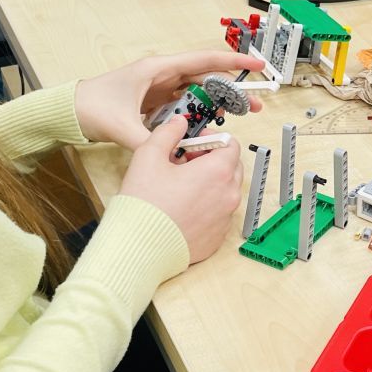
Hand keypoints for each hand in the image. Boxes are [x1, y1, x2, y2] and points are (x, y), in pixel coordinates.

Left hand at [76, 51, 264, 149]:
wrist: (69, 111)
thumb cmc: (90, 106)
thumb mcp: (122, 127)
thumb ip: (150, 143)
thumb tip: (173, 156)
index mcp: (157, 69)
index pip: (203, 60)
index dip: (233, 62)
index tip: (256, 65)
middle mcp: (161, 74)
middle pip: (206, 77)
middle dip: (232, 90)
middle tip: (253, 105)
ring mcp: (159, 87)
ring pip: (197, 92)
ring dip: (216, 104)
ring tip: (233, 118)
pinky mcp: (155, 101)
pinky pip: (184, 104)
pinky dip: (198, 114)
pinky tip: (206, 126)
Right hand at [119, 117, 243, 264]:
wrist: (139, 248)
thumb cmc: (144, 203)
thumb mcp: (149, 156)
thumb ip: (167, 133)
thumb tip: (179, 123)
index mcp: (218, 171)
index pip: (231, 145)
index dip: (211, 140)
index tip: (192, 144)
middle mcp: (229, 195)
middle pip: (231, 167)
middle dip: (211, 160)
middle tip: (184, 163)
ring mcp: (225, 219)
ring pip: (225, 192)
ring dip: (209, 183)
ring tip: (180, 187)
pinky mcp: (217, 238)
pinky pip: (219, 214)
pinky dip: (207, 207)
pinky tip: (182, 209)